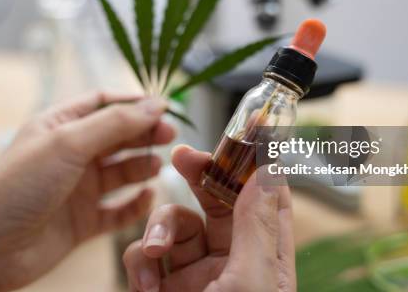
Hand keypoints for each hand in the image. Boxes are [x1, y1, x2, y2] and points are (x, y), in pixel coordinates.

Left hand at [0, 92, 173, 289]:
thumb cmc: (15, 187)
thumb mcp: (68, 143)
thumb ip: (115, 123)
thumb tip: (155, 104)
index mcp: (60, 126)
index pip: (103, 104)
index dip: (134, 103)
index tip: (163, 106)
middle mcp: (71, 155)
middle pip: (118, 137)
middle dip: (144, 133)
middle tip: (170, 134)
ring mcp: (77, 189)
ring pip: (121, 173)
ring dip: (142, 167)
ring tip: (157, 166)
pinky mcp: (82, 222)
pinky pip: (117, 210)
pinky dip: (135, 204)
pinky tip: (147, 198)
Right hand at [123, 145, 295, 291]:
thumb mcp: (250, 281)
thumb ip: (256, 228)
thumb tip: (267, 173)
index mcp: (266, 260)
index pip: (268, 200)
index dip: (258, 164)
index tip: (247, 131)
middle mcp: (233, 262)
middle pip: (218, 200)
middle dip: (199, 174)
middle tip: (182, 155)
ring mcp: (197, 274)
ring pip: (176, 222)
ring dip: (159, 226)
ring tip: (154, 249)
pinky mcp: (162, 286)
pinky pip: (146, 253)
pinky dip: (139, 261)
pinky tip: (146, 287)